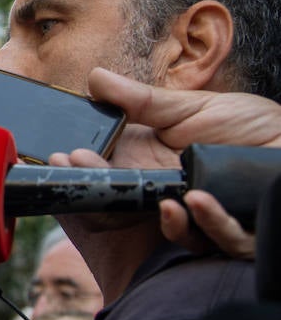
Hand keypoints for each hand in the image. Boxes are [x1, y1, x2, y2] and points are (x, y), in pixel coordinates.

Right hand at [64, 67, 276, 256]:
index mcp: (156, 166)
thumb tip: (94, 78)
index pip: (113, 174)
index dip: (87, 168)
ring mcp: (205, 217)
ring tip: (166, 203)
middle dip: (104, 191)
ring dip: (165, 220)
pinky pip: (219, 241)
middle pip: (131, 206)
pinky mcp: (238, 233)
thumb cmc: (253, 127)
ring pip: (174, 232)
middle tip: (84, 170)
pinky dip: (208, 225)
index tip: (65, 157)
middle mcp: (174, 195)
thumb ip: (141, 100)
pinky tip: (202, 202)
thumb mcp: (192, 108)